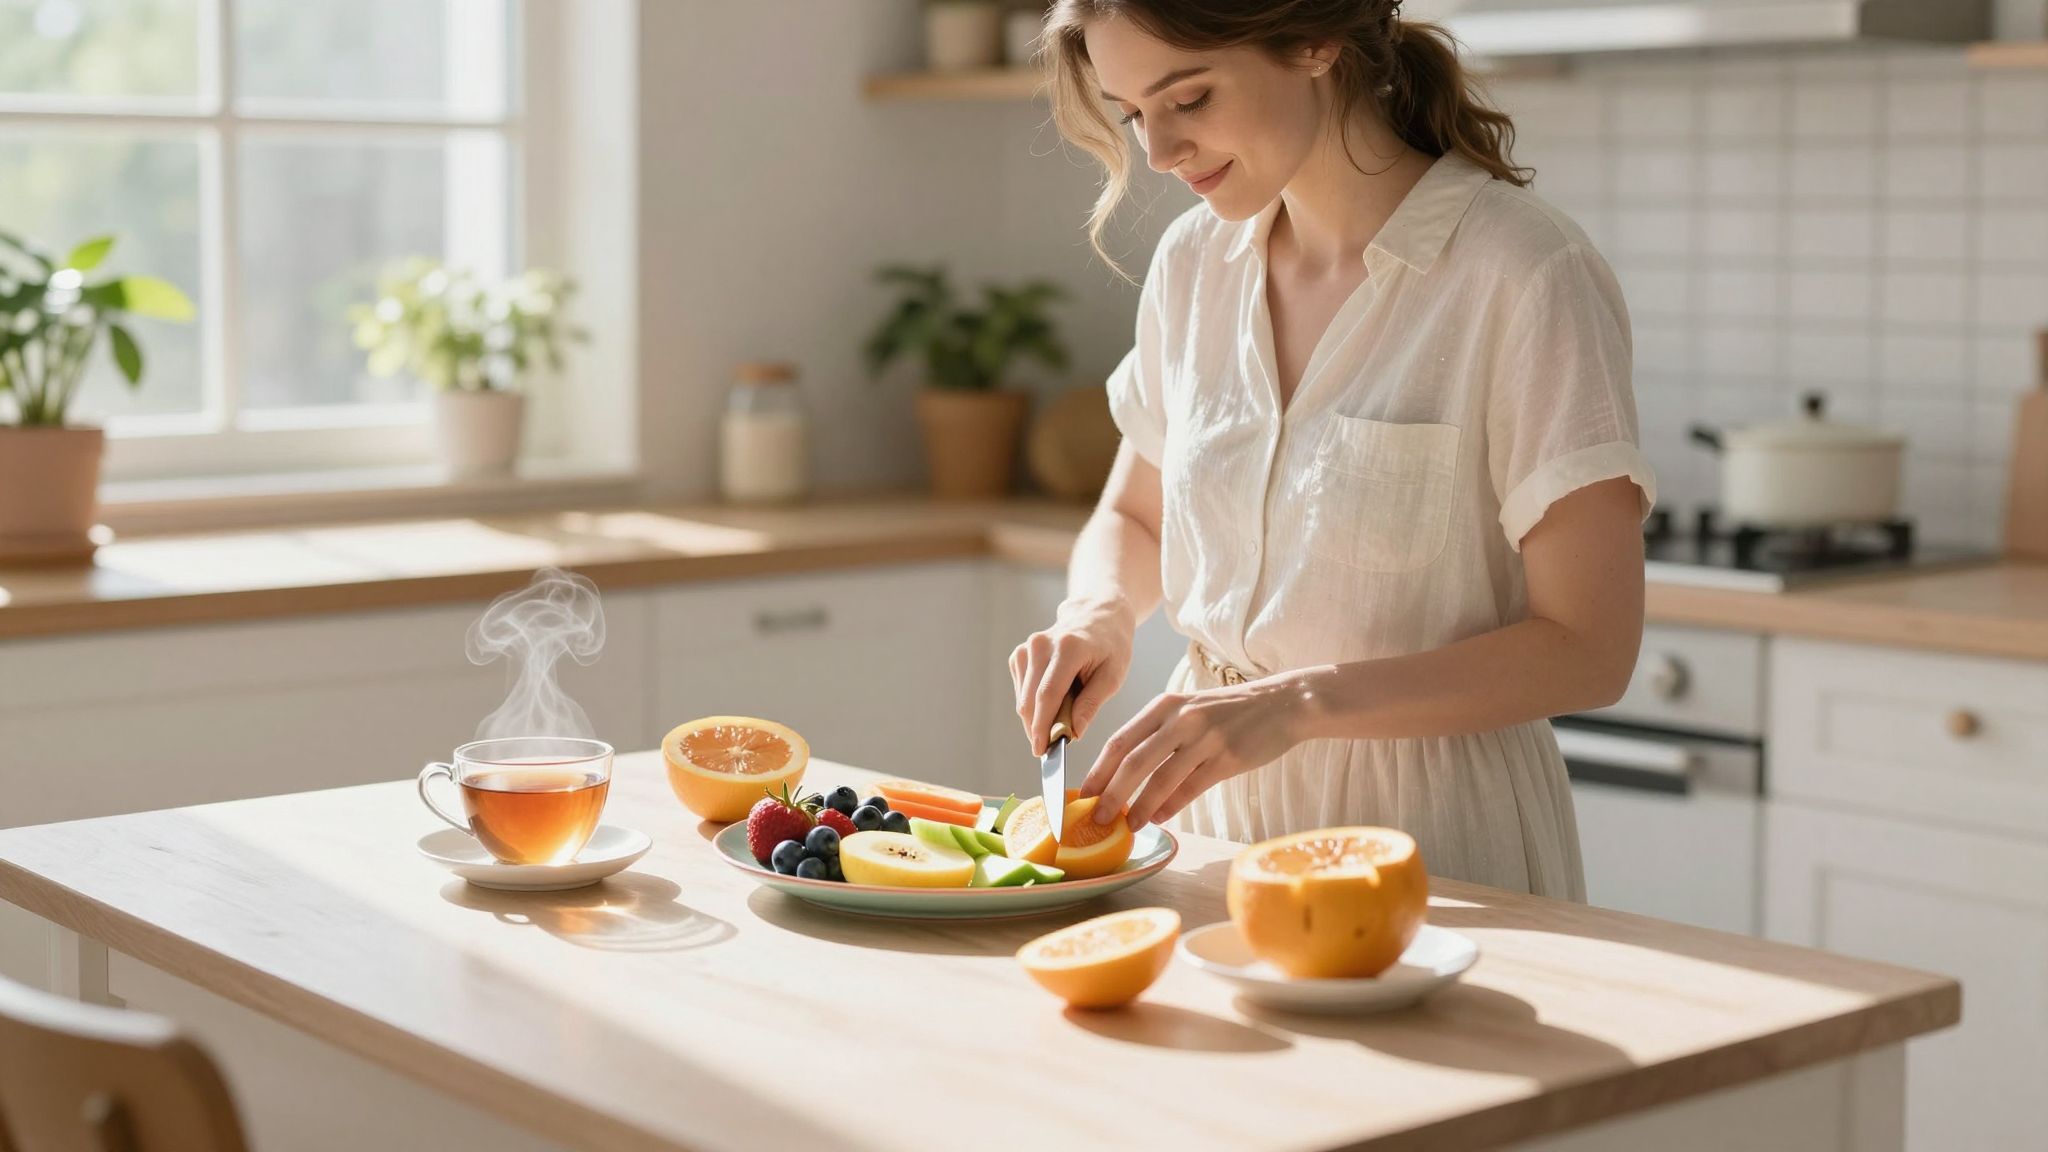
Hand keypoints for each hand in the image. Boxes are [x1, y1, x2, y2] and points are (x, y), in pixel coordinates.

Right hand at [1010, 596, 1135, 754]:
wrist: (1097, 616)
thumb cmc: (1110, 646)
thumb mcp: (1113, 675)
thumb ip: (1092, 704)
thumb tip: (1073, 732)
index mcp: (1068, 648)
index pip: (1048, 694)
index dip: (1042, 726)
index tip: (1042, 751)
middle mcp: (1041, 645)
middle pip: (1030, 699)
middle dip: (1038, 729)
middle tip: (1054, 748)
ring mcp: (1026, 648)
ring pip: (1023, 699)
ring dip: (1037, 719)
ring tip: (1061, 721)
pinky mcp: (1019, 655)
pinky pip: (1022, 692)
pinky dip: (1034, 706)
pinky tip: (1054, 704)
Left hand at [1081, 675, 1313, 828]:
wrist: (1281, 704)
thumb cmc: (1229, 712)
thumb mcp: (1189, 711)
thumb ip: (1159, 738)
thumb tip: (1127, 778)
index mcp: (1165, 705)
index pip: (1120, 740)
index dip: (1098, 770)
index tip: (1083, 794)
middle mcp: (1180, 718)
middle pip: (1133, 761)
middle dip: (1111, 793)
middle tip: (1098, 817)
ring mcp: (1205, 737)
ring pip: (1161, 778)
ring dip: (1141, 806)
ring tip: (1130, 825)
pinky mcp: (1227, 757)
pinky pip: (1192, 786)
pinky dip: (1173, 805)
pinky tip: (1161, 818)